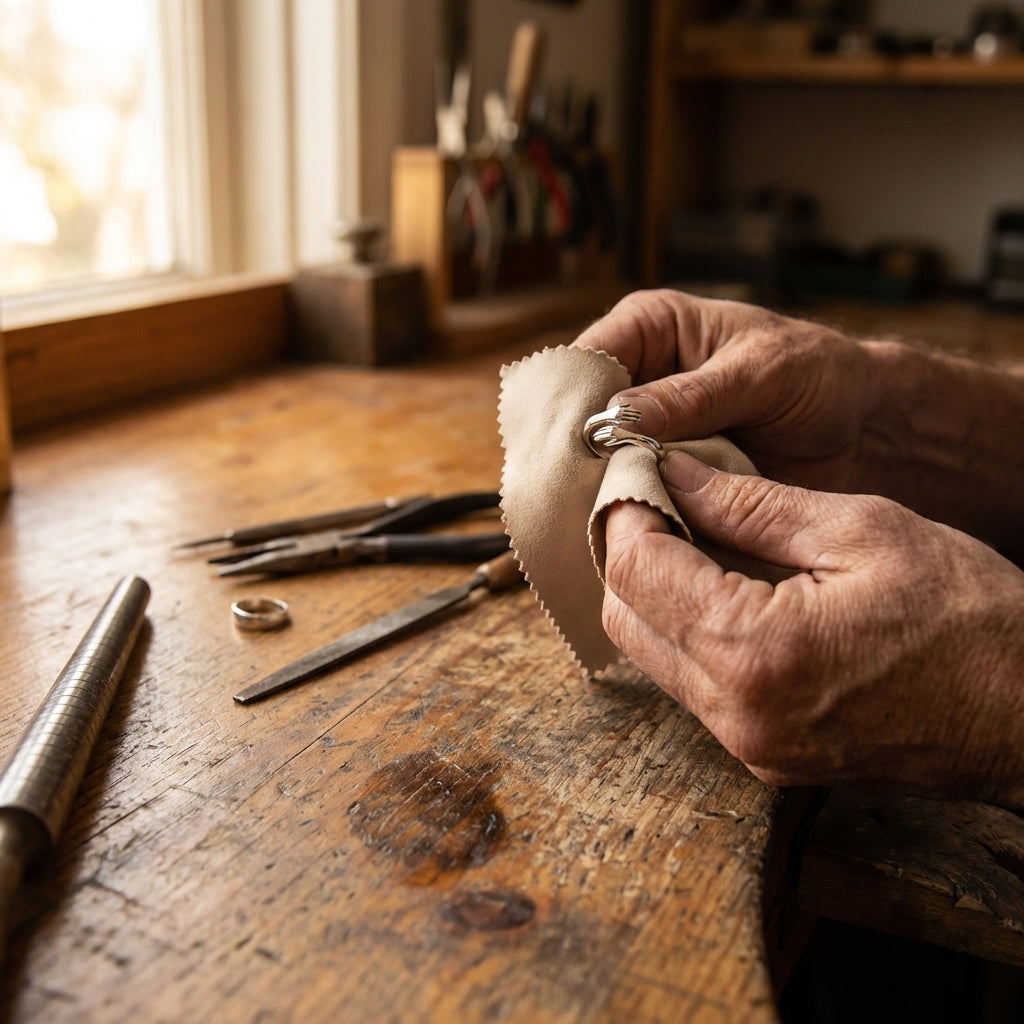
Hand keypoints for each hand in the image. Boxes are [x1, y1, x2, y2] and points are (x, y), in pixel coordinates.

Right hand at [573, 289, 874, 493]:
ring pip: (599, 462)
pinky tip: (625, 537)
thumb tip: (615, 417)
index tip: (568, 452)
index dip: (570, 405)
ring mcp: (646, 430)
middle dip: (579, 457)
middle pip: (580, 417)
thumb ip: (691, 395)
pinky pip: (633, 492)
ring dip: (602, 492)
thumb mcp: (760, 373)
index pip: (585, 362)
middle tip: (576, 499)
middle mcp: (637, 377)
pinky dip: (632, 513)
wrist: (860, 426)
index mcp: (649, 329)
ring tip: (599, 523)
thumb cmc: (817, 373)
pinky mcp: (664, 472)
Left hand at [600, 450, 1023, 806]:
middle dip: (630, 549)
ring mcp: (747, 743)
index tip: (641, 470)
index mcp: (755, 651)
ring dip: (654, 591)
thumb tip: (676, 473)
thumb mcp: (864, 530)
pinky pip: (691, 683)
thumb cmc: (971, 618)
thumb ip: (752, 504)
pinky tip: (720, 587)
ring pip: (652, 653)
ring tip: (692, 536)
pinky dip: (688, 630)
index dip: (627, 509)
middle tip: (664, 499)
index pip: (634, 570)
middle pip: (625, 617)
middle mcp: (736, 712)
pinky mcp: (764, 754)